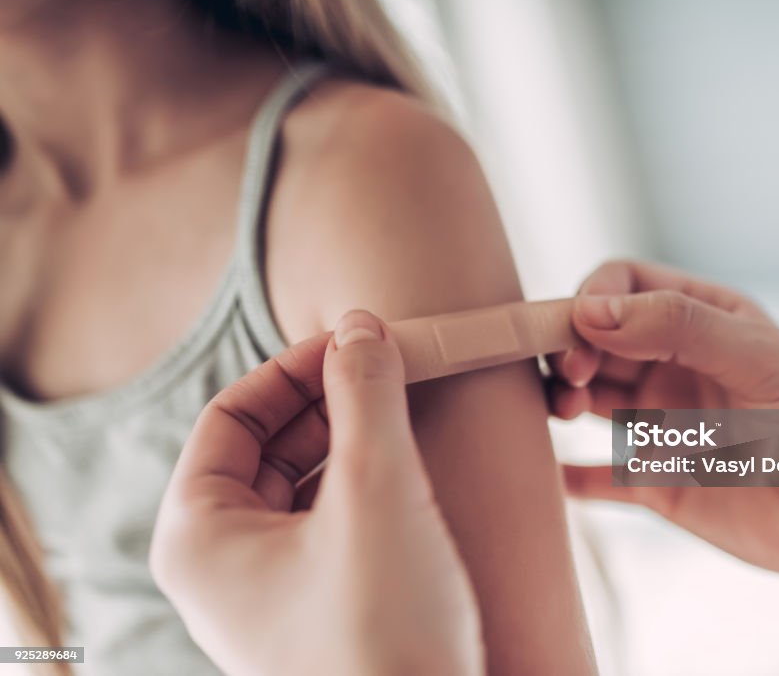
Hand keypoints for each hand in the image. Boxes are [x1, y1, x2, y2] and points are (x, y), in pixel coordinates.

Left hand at [151, 311, 482, 675]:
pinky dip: (361, 482)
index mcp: (197, 535)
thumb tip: (362, 326)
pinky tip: (406, 466)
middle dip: (327, 399)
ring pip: (300, 484)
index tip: (356, 339)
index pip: (231, 416)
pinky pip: (325, 522)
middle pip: (265, 447)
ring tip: (404, 407)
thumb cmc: (385, 627)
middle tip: (388, 365)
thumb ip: (366, 395)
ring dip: (350, 437)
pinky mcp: (313, 608)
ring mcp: (265, 592)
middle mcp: (219, 565)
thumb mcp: (376, 490)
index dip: (294, 366)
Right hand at [549, 261, 778, 590]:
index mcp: (704, 320)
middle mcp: (676, 366)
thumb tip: (590, 310)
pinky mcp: (661, 485)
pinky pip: (600, 476)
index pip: (624, 286)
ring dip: (559, 399)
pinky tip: (552, 475)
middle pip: (592, 340)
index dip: (590, 301)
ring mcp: (665, 425)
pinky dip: (570, 475)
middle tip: (570, 382)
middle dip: (566, 349)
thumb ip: (681, 327)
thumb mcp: (764, 364)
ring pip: (588, 398)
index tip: (578, 334)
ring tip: (560, 414)